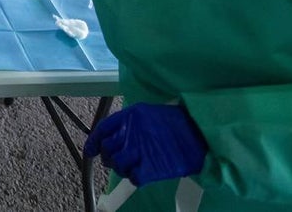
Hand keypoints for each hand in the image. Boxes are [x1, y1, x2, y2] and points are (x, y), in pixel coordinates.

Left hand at [84, 103, 207, 185]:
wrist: (200, 133)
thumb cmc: (176, 123)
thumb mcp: (148, 114)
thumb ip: (129, 123)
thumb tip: (113, 137)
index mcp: (130, 116)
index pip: (103, 129)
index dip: (94, 142)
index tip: (91, 150)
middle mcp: (131, 132)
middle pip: (108, 149)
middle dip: (110, 157)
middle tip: (117, 160)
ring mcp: (140, 150)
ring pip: (118, 165)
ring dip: (122, 168)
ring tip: (132, 166)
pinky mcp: (151, 168)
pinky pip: (133, 177)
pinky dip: (136, 177)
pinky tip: (143, 173)